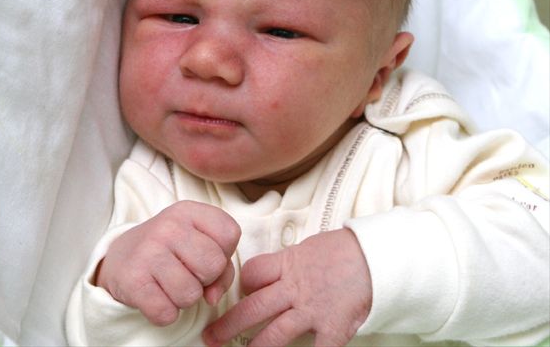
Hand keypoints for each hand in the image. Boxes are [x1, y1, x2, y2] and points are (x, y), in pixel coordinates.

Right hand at [95, 200, 240, 325]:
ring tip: (171, 284)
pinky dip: (166, 313)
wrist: (120, 256)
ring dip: (185, 298)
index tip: (204, 253)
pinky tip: (156, 297)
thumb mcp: (198, 242)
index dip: (224, 252)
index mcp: (188, 211)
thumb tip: (212, 298)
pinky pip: (166, 313)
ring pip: (191, 294)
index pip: (230, 233)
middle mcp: (168, 226)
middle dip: (206, 279)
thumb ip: (222, 266)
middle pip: (214, 265)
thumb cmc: (171, 251)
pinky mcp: (132, 281)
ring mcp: (148, 251)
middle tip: (187, 273)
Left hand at [203, 228, 371, 346]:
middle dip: (229, 324)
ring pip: (274, 333)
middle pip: (253, 307)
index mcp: (288, 265)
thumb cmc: (343, 250)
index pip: (252, 275)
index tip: (238, 294)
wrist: (374, 257)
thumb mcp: (309, 249)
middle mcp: (295, 289)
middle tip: (211, 337)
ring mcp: (313, 310)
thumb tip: (273, 275)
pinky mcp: (333, 328)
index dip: (241, 285)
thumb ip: (288, 264)